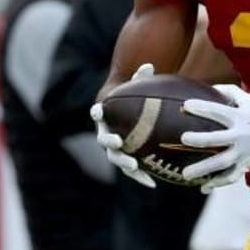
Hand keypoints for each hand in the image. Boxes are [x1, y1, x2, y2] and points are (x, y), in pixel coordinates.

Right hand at [91, 64, 157, 188]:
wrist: (129, 115)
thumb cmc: (132, 97)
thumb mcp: (136, 86)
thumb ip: (140, 77)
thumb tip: (149, 66)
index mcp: (105, 116)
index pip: (96, 113)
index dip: (96, 112)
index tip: (98, 111)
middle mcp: (105, 134)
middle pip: (103, 140)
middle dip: (110, 142)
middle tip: (119, 143)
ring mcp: (114, 149)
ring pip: (115, 158)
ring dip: (124, 164)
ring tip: (135, 167)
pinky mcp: (125, 159)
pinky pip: (131, 170)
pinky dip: (140, 177)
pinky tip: (153, 184)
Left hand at [179, 86, 249, 190]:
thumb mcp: (249, 99)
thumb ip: (229, 92)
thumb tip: (209, 87)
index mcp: (240, 117)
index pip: (218, 111)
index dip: (202, 108)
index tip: (186, 106)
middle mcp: (241, 136)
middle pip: (218, 139)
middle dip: (200, 140)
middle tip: (184, 139)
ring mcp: (243, 153)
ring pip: (221, 163)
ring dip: (203, 169)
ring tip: (186, 174)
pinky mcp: (246, 165)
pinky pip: (230, 176)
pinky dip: (217, 183)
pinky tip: (203, 187)